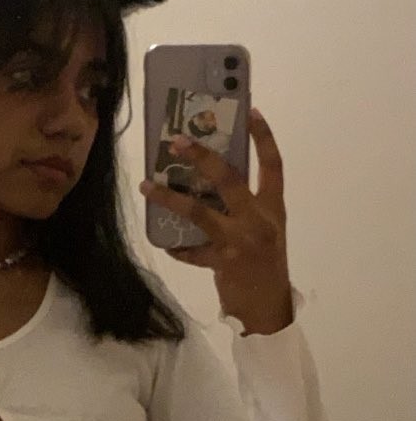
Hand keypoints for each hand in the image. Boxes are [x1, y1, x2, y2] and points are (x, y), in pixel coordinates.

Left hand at [139, 108, 293, 331]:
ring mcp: (240, 240)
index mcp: (274, 208)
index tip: (251, 111)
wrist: (269, 309)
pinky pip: (191, 250)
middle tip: (178, 141)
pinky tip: (167, 243)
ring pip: (199, 211)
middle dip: (202, 157)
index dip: (264, 137)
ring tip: (147, 186)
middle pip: (230, 178)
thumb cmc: (265, 266)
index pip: (273, 165)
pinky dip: (177, 247)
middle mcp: (259, 220)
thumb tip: (208, 182)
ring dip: (170, 198)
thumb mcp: (264, 231)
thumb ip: (245, 208)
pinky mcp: (223, 261)